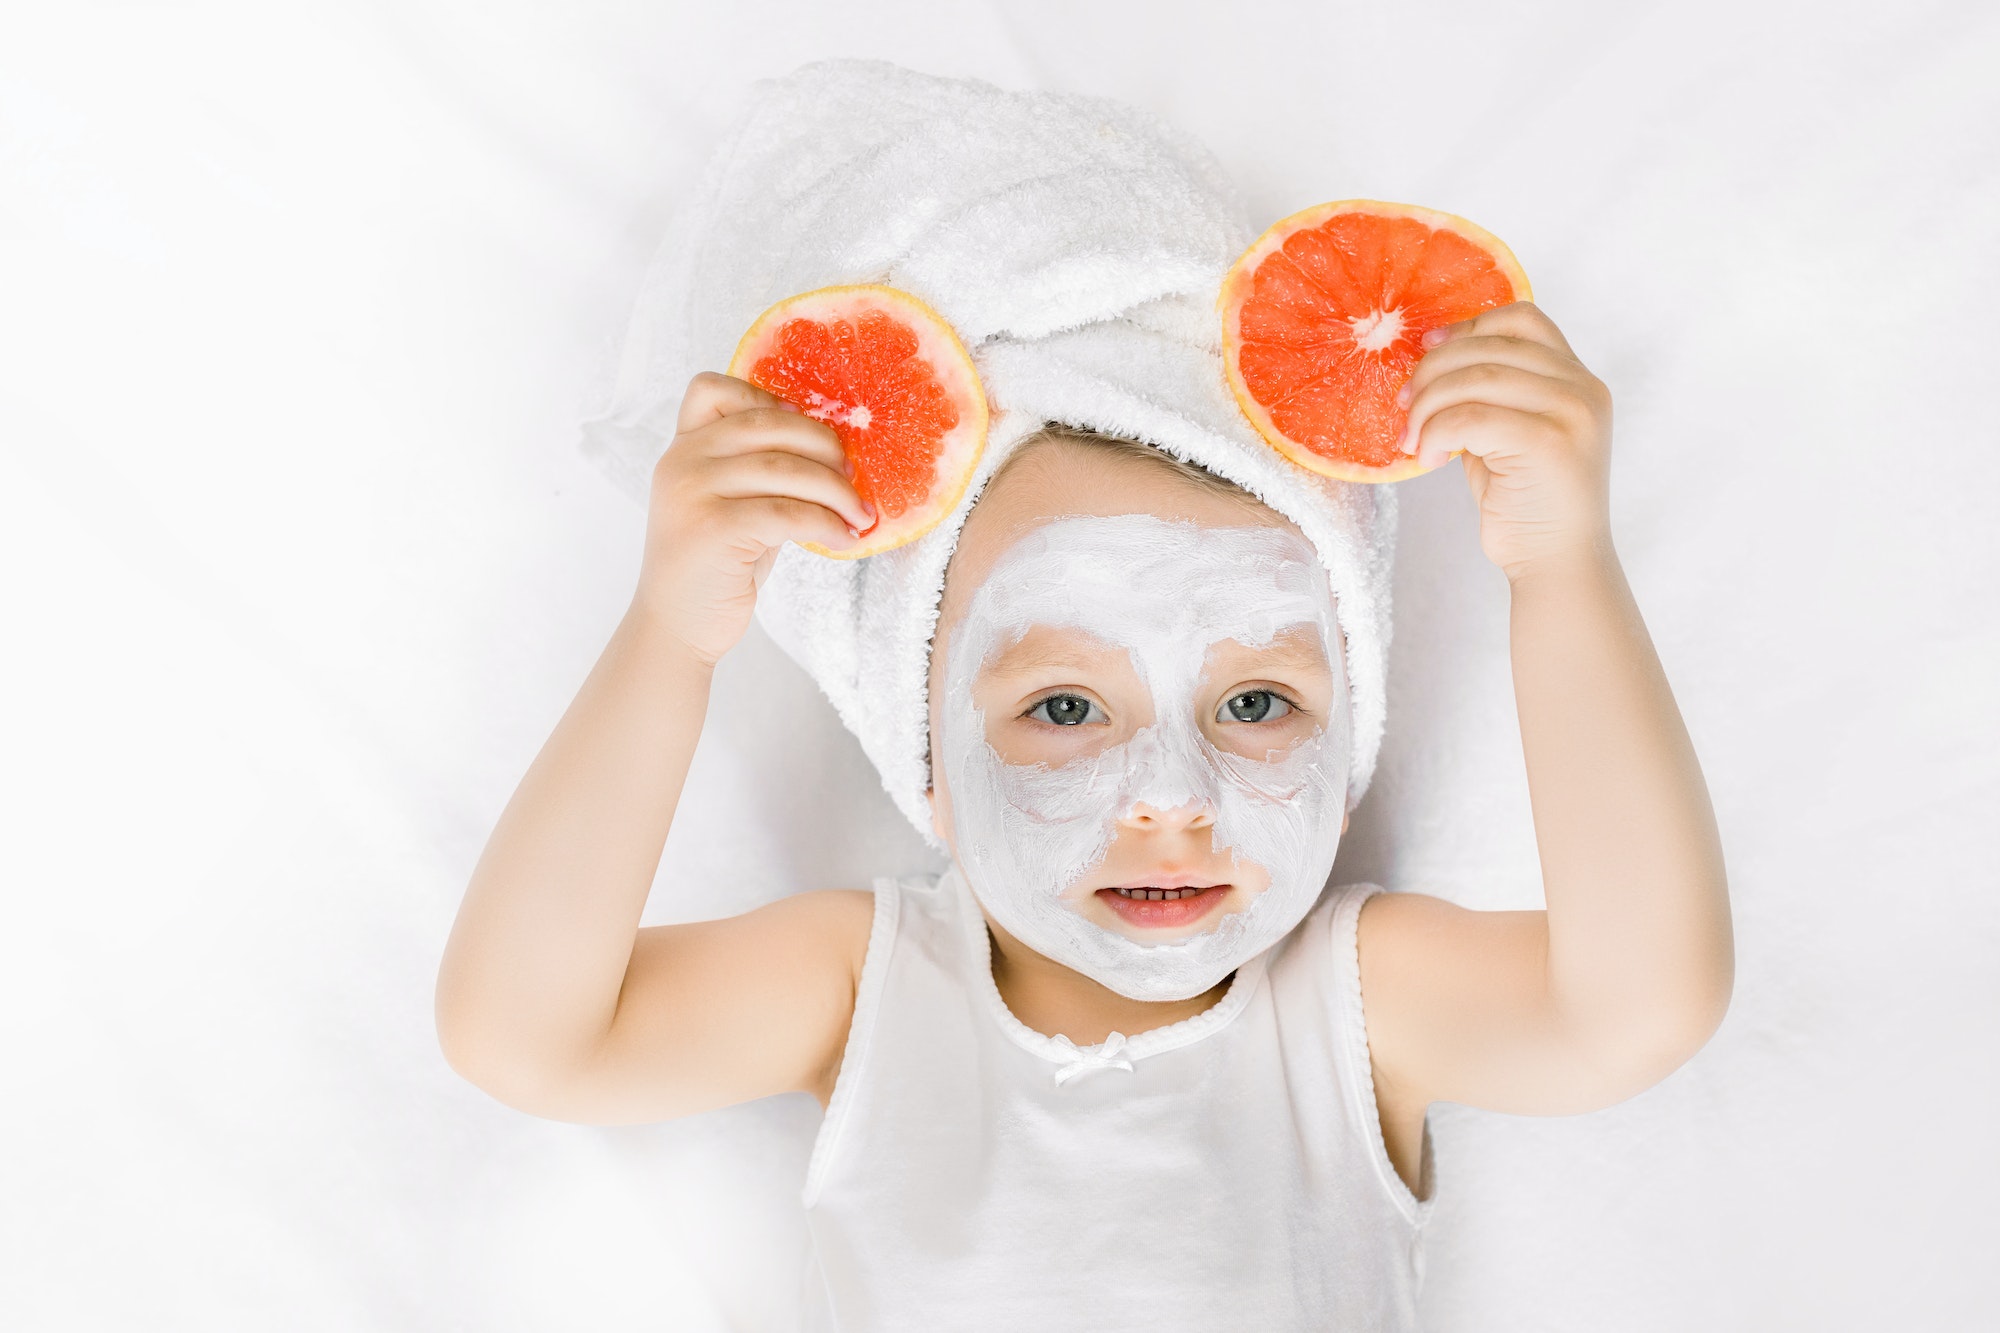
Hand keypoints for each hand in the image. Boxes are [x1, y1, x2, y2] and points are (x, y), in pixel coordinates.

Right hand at [633, 372, 874, 664]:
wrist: (677, 627)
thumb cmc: (715, 566)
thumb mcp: (730, 504)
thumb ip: (758, 469)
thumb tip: (832, 448)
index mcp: (682, 448)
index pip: (711, 389)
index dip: (765, 399)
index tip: (806, 433)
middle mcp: (682, 461)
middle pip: (767, 424)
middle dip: (823, 446)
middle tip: (853, 477)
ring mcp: (692, 492)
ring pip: (785, 469)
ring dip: (836, 491)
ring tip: (859, 513)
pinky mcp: (713, 528)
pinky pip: (788, 512)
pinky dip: (826, 523)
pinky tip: (843, 538)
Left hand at [1396, 302, 1613, 581]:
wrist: (1556, 563)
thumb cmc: (1525, 503)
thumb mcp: (1507, 435)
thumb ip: (1488, 395)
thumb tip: (1431, 362)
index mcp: (1577, 378)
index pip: (1522, 319)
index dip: (1468, 327)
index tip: (1427, 351)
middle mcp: (1582, 388)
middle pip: (1489, 345)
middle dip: (1432, 372)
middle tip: (1404, 407)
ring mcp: (1571, 413)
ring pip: (1475, 378)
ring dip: (1427, 406)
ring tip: (1412, 439)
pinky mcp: (1549, 443)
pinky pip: (1471, 417)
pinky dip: (1436, 432)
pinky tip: (1428, 458)